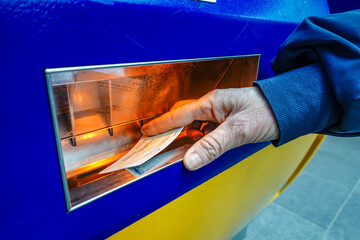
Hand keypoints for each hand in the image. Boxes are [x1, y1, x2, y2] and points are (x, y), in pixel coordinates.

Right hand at [141, 87, 279, 170]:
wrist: (290, 108)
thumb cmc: (267, 111)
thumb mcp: (238, 130)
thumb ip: (212, 145)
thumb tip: (190, 161)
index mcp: (212, 102)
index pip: (179, 114)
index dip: (161, 124)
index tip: (146, 131)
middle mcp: (213, 106)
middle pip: (184, 118)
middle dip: (170, 129)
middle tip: (156, 142)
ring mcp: (220, 113)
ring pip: (196, 125)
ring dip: (186, 137)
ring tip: (177, 148)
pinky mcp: (228, 121)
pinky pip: (207, 130)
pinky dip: (200, 139)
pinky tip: (201, 147)